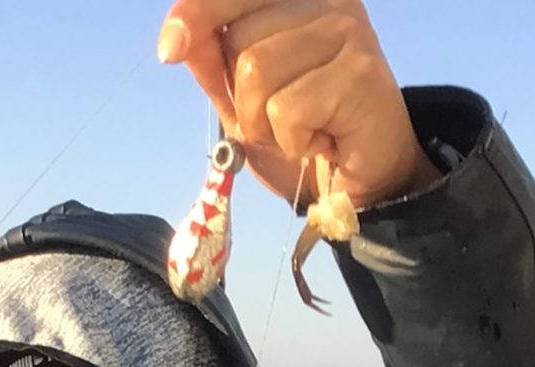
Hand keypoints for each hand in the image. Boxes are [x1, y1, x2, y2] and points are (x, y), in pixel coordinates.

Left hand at [156, 0, 438, 210]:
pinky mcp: (359, 73)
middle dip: (242, 97)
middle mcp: (328, 2)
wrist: (365, 180)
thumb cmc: (306, 131)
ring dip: (265, 123)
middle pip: (239, 40)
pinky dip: (292, 141)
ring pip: (257, 72)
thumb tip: (178, 40)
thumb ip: (214, 61)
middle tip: (281, 119)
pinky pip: (286, 109)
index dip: (195, 14)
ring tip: (302, 131)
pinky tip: (322, 140)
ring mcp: (348, 31)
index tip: (169, 49)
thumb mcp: (245, 96)